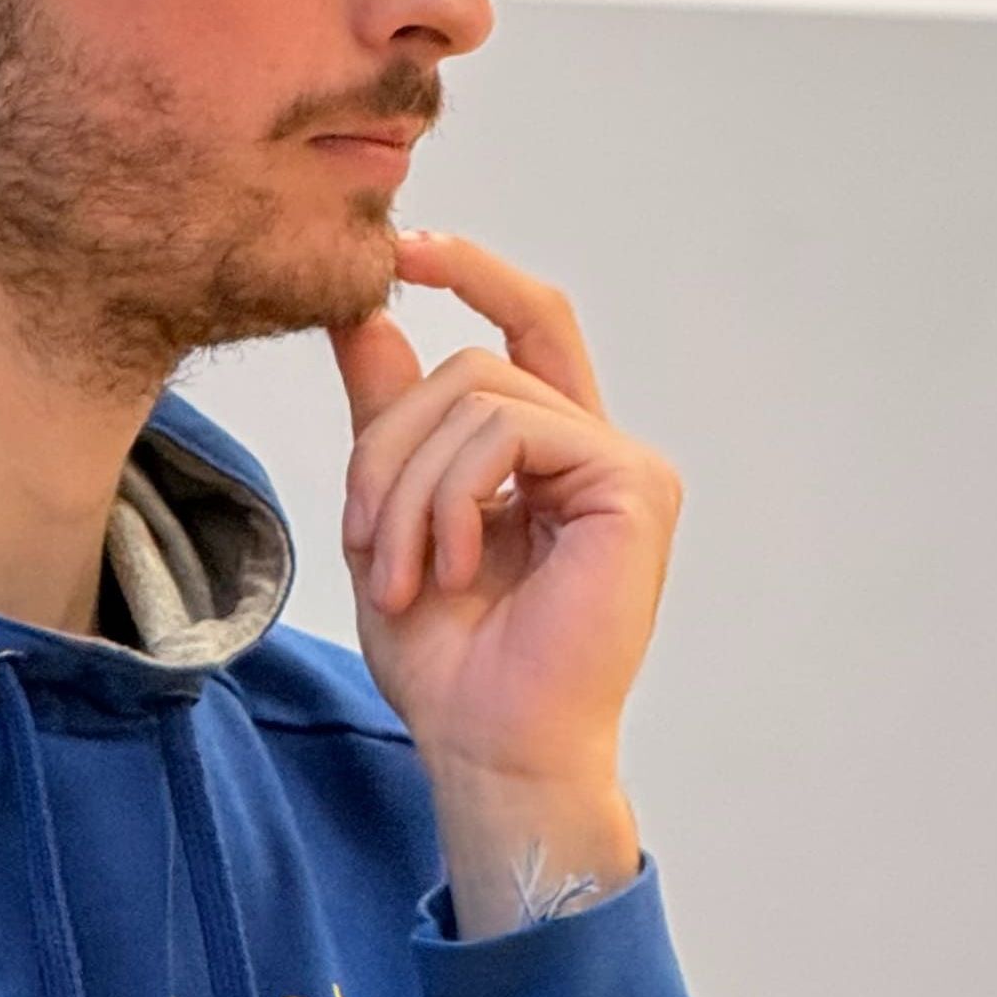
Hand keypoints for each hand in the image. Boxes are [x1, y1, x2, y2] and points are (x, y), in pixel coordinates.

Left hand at [326, 232, 679, 932]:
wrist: (488, 749)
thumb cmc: (451, 660)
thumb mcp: (393, 513)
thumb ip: (388, 417)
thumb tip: (362, 313)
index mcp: (554, 455)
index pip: (524, 325)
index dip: (471, 272)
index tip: (400, 247)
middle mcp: (600, 451)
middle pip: (476, 362)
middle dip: (393, 440)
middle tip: (367, 536)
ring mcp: (624, 467)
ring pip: (480, 394)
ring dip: (410, 485)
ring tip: (404, 572)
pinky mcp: (633, 487)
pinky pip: (510, 433)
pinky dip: (453, 496)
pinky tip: (451, 564)